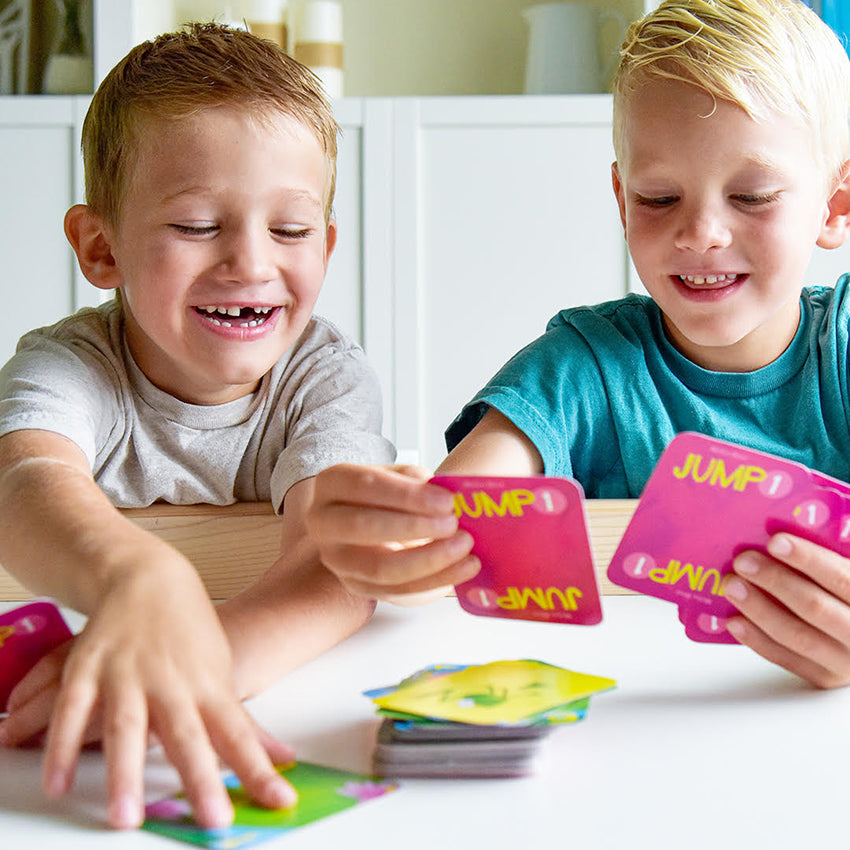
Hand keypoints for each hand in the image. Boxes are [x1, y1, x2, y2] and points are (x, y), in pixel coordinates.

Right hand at [4, 556, 297, 829]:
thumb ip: (245, 724)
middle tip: (213, 821)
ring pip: (127, 727)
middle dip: (201, 778)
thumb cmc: (190, 632)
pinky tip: (56, 783)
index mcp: (209, 687)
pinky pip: (73, 711)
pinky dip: (61, 745)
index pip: (240, 734)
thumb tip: (284, 759)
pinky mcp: (88, 668)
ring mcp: (128, 674)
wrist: (149, 576)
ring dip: (125, 772)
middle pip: (188, 736)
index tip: (280, 800)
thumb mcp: (222, 673)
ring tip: (125, 818)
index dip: (259, 769)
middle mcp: (171, 684)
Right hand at [306, 463, 478, 599]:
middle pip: (362, 527)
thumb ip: (418, 482)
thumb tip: (448, 496)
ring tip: (464, 545)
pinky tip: (466, 566)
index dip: (406, 495)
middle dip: (413, 527)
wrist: (376, 520)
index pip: (364, 486)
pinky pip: (400, 591)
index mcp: (332, 484)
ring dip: (429, 559)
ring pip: (381, 568)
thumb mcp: (399, 477)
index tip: (446, 500)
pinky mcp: (359, 587)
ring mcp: (338, 561)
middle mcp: (324, 524)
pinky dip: (438, 579)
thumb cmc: (389, 495)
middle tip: (453, 523)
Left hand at [725, 532, 849, 687]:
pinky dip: (757, 640)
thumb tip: (790, 525)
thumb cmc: (845, 591)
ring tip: (731, 586)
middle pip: (816, 608)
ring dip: (759, 609)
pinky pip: (787, 660)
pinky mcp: (825, 677)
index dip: (809, 559)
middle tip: (743, 561)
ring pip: (798, 636)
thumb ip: (834, 553)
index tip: (775, 541)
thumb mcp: (848, 568)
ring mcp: (846, 661)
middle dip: (775, 581)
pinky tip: (734, 620)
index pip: (842, 578)